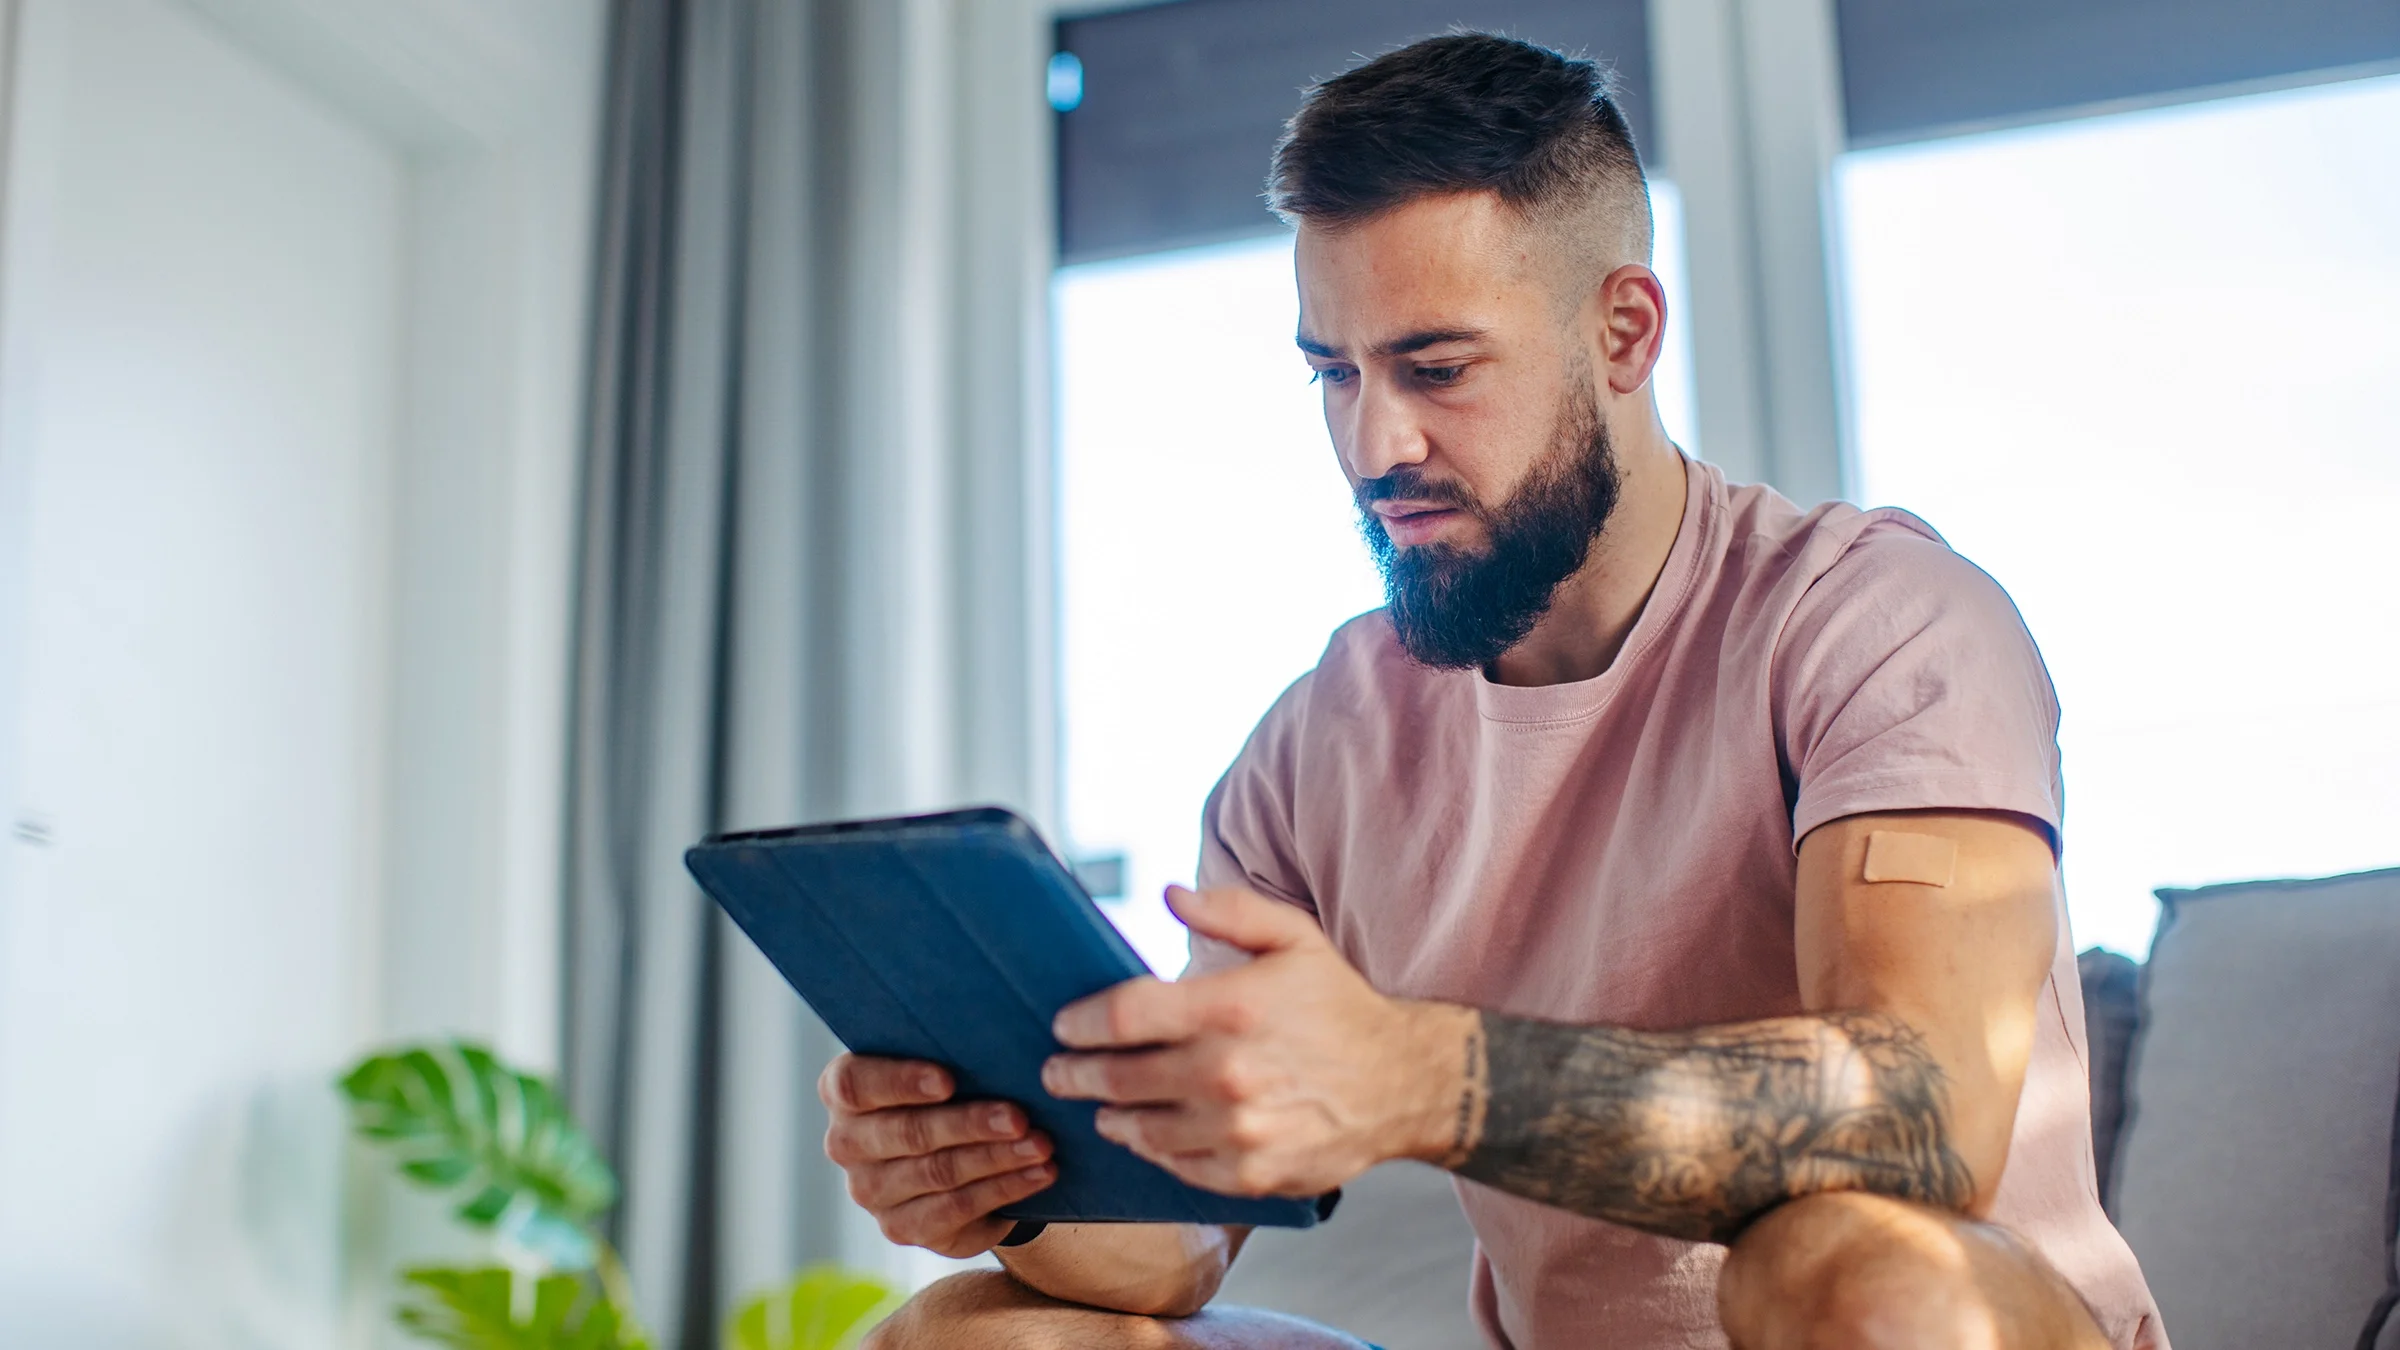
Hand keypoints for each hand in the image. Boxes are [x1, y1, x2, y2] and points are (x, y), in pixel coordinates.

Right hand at [818, 1054, 1056, 1257]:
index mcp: (844, 1092)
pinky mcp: (901, 1227)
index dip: (900, 1082)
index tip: (949, 1081)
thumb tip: (999, 1041)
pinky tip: (1039, 1174)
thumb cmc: (949, 1089)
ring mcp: (870, 1191)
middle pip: (906, 1133)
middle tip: (1019, 1117)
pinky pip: (955, 1209)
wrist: (954, 1150)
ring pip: (937, 1173)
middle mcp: (846, 1143)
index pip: (854, 1084)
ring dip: (996, 1158)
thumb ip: (950, 1051)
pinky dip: (1004, 1189)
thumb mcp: (942, 1064)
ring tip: (1040, 1145)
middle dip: (968, 1124)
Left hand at [1042, 885, 1473, 1197]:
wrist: (1405, 1081)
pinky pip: (1177, 1166)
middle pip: (1117, 1078)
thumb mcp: (1294, 938)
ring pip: (1139, 1129)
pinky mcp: (1249, 1174)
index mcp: (1231, 1006)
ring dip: (1110, 1116)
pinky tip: (1148, 1135)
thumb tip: (1169, 895)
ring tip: (1101, 1105)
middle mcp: (1227, 1072)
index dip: (1080, 1023)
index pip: (1123, 1017)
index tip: (1063, 1026)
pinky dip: (1154, 1150)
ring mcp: (1237, 1130)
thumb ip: (1230, 909)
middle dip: (1074, 1074)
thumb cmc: (1339, 1004)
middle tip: (1056, 1071)